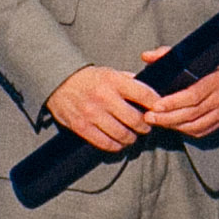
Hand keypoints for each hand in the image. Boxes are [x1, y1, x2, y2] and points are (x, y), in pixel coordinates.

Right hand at [46, 64, 160, 151]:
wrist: (58, 81)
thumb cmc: (89, 78)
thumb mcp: (110, 72)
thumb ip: (129, 82)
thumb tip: (149, 92)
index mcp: (114, 81)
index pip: (145, 95)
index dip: (157, 105)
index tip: (160, 110)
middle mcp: (104, 98)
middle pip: (136, 119)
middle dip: (146, 126)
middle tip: (147, 126)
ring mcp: (92, 113)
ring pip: (122, 134)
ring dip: (132, 138)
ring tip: (133, 136)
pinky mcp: (81, 126)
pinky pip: (104, 143)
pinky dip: (116, 146)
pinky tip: (119, 143)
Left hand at [135, 55, 218, 137]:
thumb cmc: (212, 68)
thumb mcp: (196, 57)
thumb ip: (169, 54)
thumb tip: (146, 56)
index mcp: (217, 80)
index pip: (193, 95)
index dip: (173, 102)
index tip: (155, 105)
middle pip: (191, 113)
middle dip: (166, 117)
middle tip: (148, 116)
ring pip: (194, 125)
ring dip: (172, 125)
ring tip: (155, 121)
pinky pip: (199, 131)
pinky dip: (182, 130)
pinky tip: (170, 125)